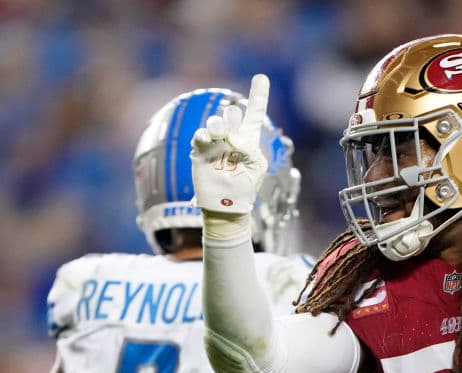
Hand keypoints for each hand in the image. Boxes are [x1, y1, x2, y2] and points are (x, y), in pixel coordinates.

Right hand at [190, 73, 269, 218]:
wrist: (228, 205)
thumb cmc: (245, 187)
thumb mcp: (256, 166)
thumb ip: (248, 148)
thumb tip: (232, 138)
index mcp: (248, 140)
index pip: (254, 113)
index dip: (258, 95)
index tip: (261, 77)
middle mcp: (231, 138)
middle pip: (232, 116)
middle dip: (232, 117)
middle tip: (233, 125)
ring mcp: (215, 143)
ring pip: (215, 124)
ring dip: (218, 125)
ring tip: (219, 132)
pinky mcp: (200, 152)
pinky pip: (200, 138)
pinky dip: (203, 136)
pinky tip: (207, 139)